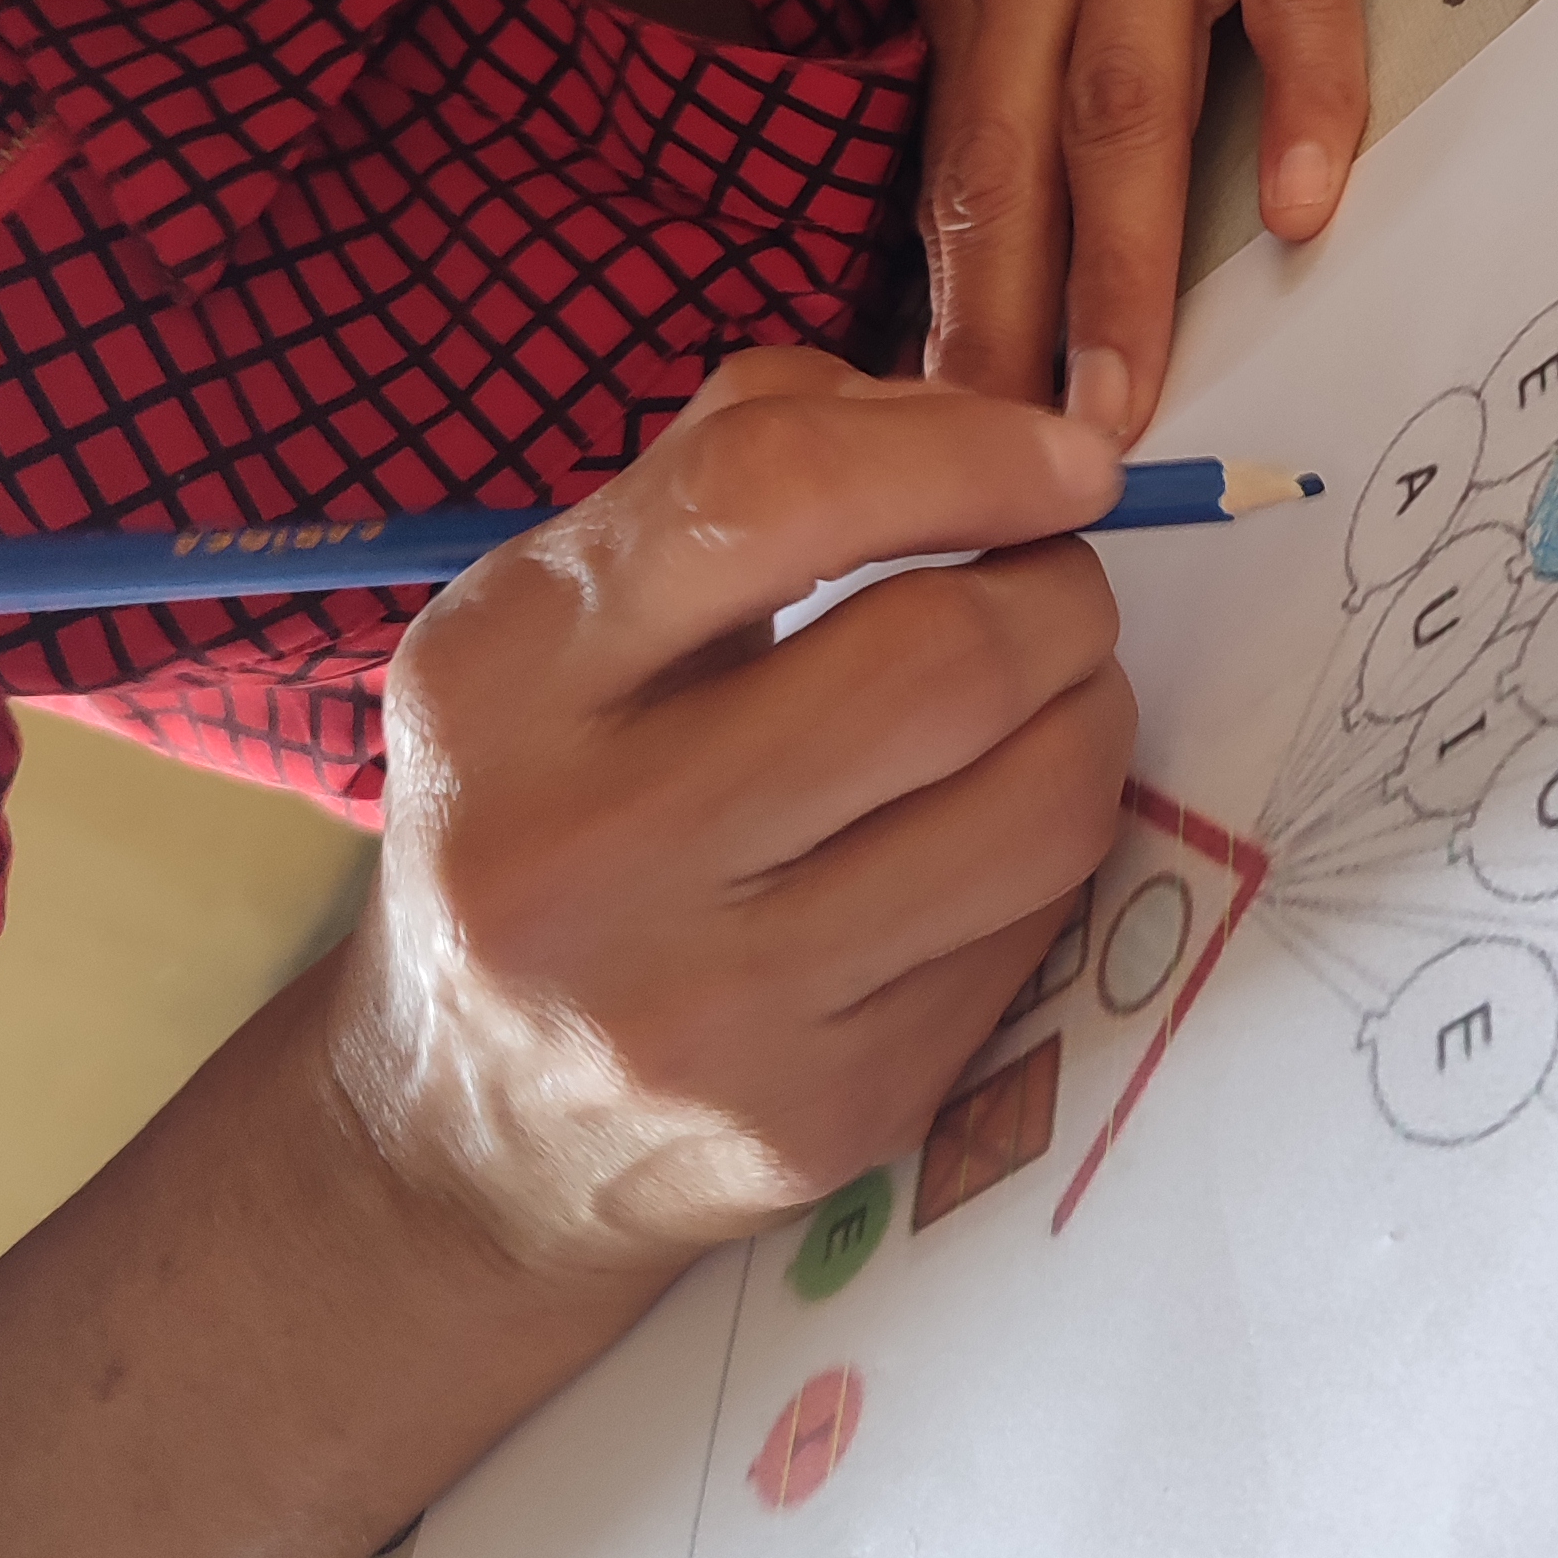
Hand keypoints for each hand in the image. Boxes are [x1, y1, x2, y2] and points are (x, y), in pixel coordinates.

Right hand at [323, 351, 1133, 1272]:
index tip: (1069, 458)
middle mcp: (584, 849)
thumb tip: (979, 417)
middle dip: (1057, 592)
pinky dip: (1052, 846)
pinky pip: (1035, 929)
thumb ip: (741, 460)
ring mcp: (708, 1006)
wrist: (465, 1140)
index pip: (770, 492)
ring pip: (1034, 803)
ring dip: (1092, 712)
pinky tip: (990, 829)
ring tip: (1046, 695)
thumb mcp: (560, 622)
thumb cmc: (544, 813)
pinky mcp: (825, 1113)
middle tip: (1051, 587)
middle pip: (940, 659)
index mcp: (502, 679)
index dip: (966, 449)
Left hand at [908, 0, 1427, 437]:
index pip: (949, 155)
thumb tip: (1006, 190)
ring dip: (1119, 267)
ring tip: (1122, 406)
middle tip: (994, 478)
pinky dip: (1296, 103)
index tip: (929, 450)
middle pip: (1008, 155)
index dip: (941, 308)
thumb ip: (1021, 12)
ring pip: (1122, 106)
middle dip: (998, 332)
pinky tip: (1305, 208)